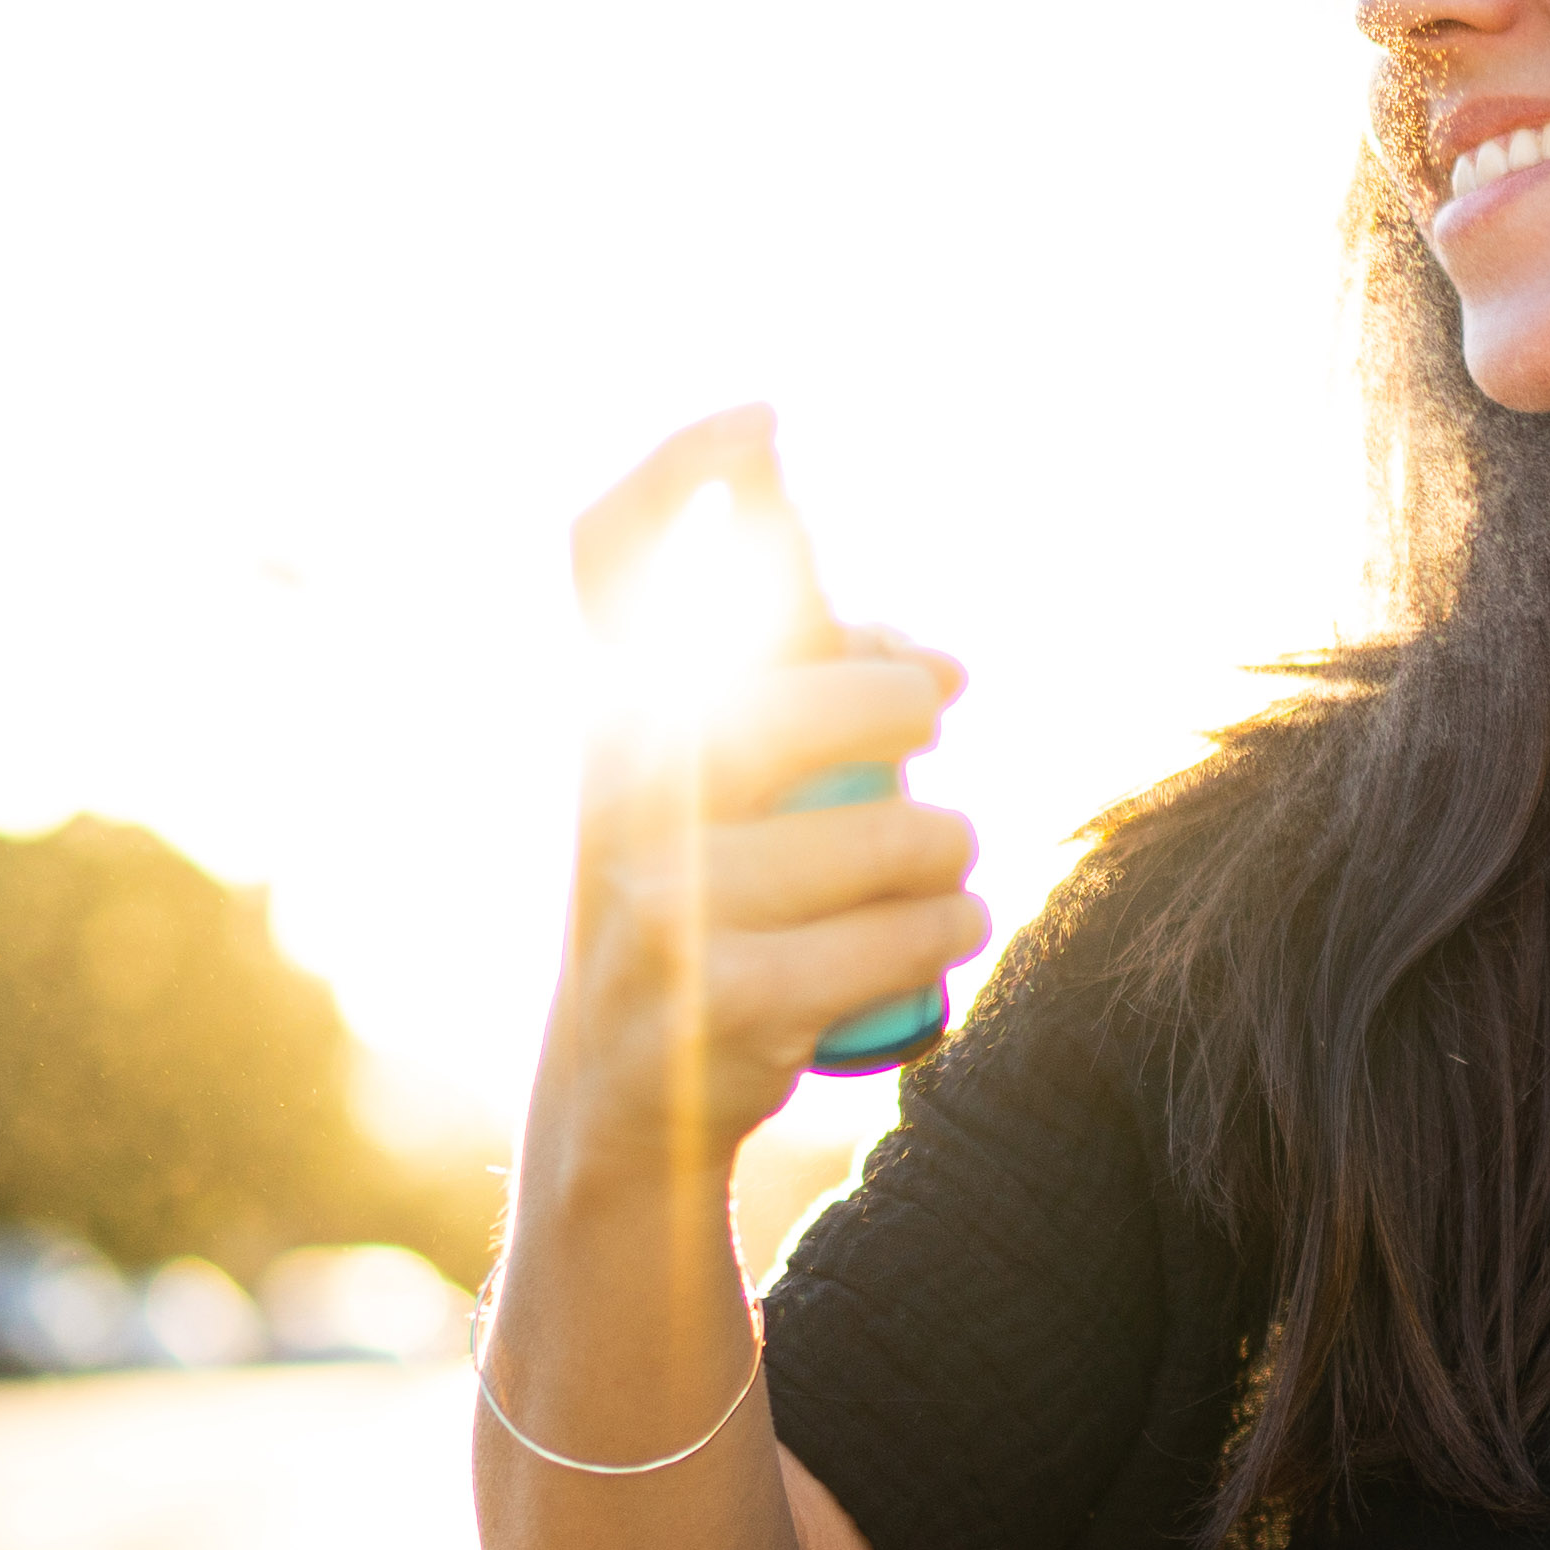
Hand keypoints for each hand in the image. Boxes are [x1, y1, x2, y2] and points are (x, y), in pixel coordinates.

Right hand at [537, 406, 990, 1183]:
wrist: (619, 1135)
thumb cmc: (704, 931)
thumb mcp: (722, 807)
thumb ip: (793, 708)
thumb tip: (921, 655)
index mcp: (616, 722)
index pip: (605, 563)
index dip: (680, 479)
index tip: (763, 415)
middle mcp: (609, 798)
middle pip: (789, 698)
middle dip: (890, 703)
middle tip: (936, 709)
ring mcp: (647, 907)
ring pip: (877, 834)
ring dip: (941, 852)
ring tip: (944, 871)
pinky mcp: (705, 1009)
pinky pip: (889, 941)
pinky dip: (937, 935)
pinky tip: (937, 936)